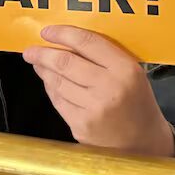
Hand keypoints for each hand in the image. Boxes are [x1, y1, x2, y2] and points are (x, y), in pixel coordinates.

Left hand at [22, 25, 174, 157]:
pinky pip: (57, 100)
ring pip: (57, 81)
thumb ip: (104, 57)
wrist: (144, 143)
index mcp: (126, 70)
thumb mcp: (131, 74)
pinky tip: (49, 83)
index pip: (87, 43)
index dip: (62, 34)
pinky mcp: (81, 125)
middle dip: (42, 54)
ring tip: (37, 63)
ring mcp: (93, 109)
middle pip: (65, 62)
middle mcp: (109, 88)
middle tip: (31, 50)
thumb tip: (64, 42)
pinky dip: (50, 88)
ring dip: (43, 70)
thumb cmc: (136, 103)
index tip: (47, 31)